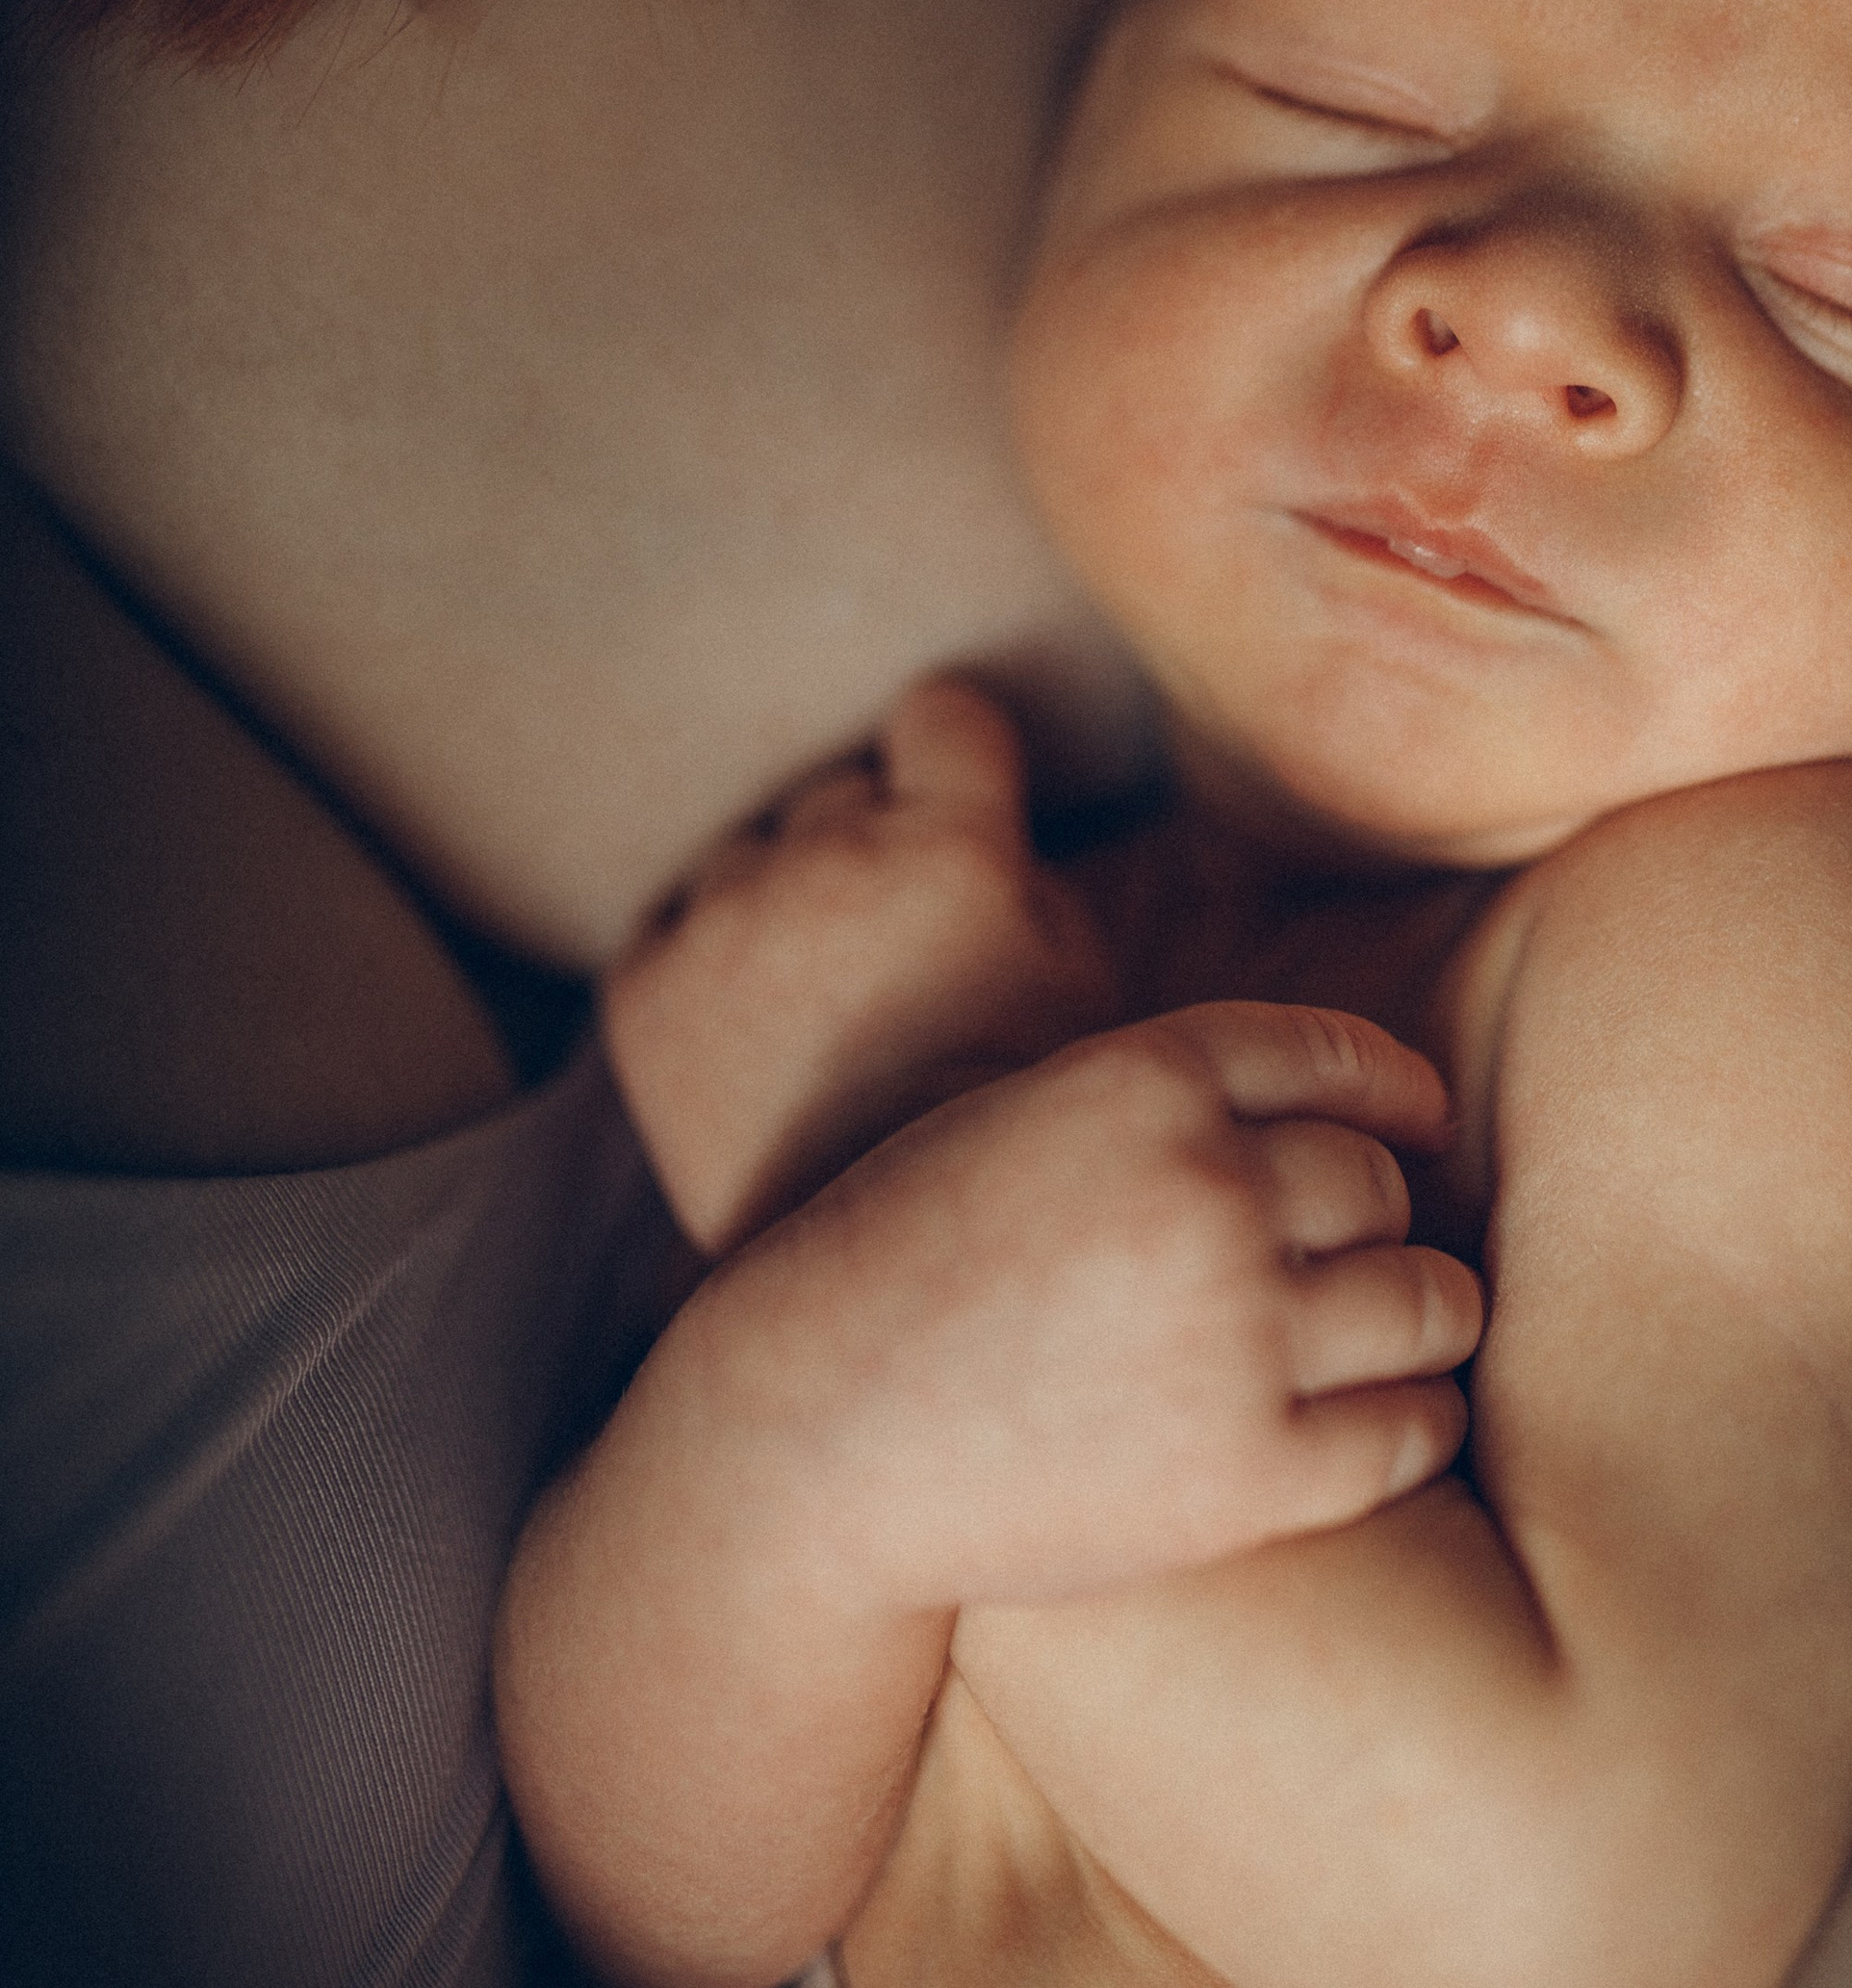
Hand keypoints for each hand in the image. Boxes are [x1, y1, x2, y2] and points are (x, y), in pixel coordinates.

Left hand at [603, 676, 1114, 1252]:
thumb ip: (1020, 860)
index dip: (957, 761)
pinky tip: (762, 1038)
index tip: (962, 813)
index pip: (943, 712)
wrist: (877, 1274)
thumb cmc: (1004, 1115)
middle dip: (868, 849)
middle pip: (838, 790)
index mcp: (953, 850)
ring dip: (782, 903)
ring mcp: (721, 926)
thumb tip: (973, 791)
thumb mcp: (1075, 973)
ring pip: (749, 851)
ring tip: (828, 1011)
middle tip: (899, 959)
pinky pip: (673, 922)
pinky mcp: (641, 989)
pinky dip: (707, 965)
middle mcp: (827, 866)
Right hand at [672, 999, 1486, 1606]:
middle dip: (1379, 1221)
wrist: (807, 1440)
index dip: (1394, 1095)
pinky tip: (1398, 1421)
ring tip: (1407, 1337)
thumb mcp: (1025, 1119)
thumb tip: (1347, 1114)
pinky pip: (1409, 1431)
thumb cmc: (906, 1268)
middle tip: (1361, 1259)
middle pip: (1381, 1185)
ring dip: (1427, 1316)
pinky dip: (1420, 1422)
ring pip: (1427, 1301)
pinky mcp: (1248, 1475)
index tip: (1416, 1129)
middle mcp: (1207, 1189)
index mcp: (1147, 1080)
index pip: (1341, 1060)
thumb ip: (1163, 1102)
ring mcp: (1236, 1334)